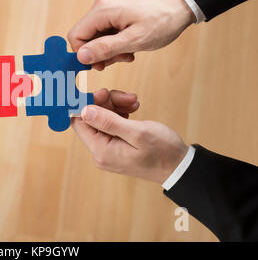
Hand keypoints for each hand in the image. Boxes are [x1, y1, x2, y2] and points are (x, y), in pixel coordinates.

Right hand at [68, 0, 195, 70]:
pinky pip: (106, 26)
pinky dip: (114, 38)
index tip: (100, 65)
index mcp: (103, 9)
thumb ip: (105, 49)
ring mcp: (109, 1)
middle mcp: (102, 1)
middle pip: (86, 34)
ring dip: (109, 47)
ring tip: (128, 52)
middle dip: (100, 52)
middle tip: (120, 59)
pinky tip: (129, 43)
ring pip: (96, 32)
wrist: (184, 2)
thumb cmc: (164, 20)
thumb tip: (81, 56)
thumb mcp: (134, 41)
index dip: (84, 54)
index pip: (76, 35)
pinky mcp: (116, 4)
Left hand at [72, 93, 187, 183]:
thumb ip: (108, 122)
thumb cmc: (163, 152)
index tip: (104, 92)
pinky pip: (111, 124)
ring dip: (116, 105)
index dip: (87, 104)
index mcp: (101, 151)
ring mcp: (107, 150)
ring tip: (134, 103)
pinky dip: (120, 113)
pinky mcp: (115, 146)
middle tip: (128, 96)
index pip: (79, 123)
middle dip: (107, 103)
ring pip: (102, 118)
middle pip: (91, 118)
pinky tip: (133, 109)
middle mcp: (100, 152)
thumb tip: (84, 111)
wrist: (179, 167)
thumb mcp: (137, 133)